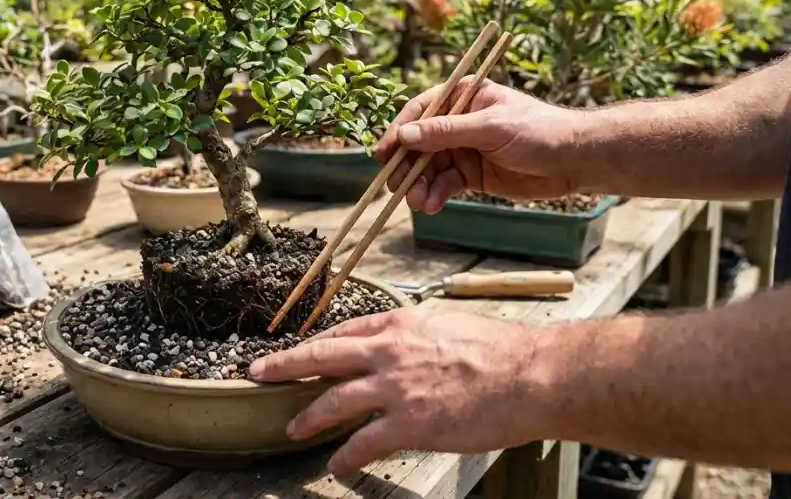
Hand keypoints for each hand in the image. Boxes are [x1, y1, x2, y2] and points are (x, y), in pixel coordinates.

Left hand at [249, 307, 548, 474]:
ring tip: (292, 428)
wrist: (531, 375)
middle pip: (321, 355)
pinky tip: (336, 466)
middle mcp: (390, 351)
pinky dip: (345, 456)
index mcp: (401, 324)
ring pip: (333, 401)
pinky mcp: (409, 424)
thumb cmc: (503, 351)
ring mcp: (396, 388)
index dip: (317, 342)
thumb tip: (410, 349)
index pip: (346, 330)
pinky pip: (364, 442)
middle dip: (284, 365)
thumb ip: (420, 337)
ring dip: (308, 417)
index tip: (299, 349)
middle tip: (259, 372)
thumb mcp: (451, 326)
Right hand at [375, 76, 584, 212]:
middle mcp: (458, 121)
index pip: (420, 112)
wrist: (574, 160)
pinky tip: (432, 205)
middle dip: (406, 166)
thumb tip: (405, 137)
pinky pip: (445, 184)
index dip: (399, 132)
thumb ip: (446, 132)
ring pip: (429, 167)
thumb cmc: (538, 131)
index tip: (383, 154)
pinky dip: (436, 194)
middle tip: (395, 187)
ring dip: (419, 185)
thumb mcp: (490, 128)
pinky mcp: (472, 174)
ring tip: (417, 203)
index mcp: (462, 96)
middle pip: (419, 143)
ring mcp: (464, 148)